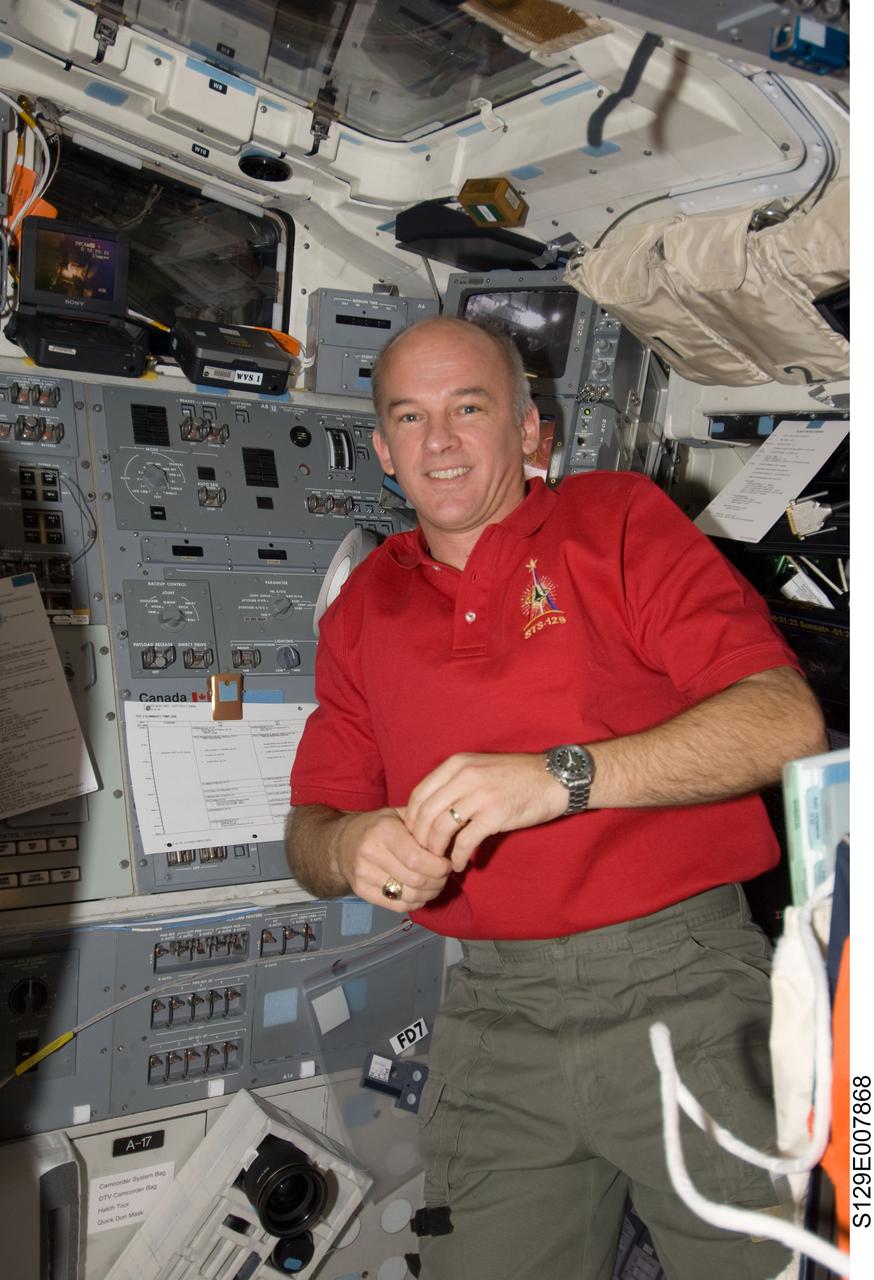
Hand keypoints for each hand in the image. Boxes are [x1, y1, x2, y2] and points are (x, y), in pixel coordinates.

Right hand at [334, 807, 452, 912]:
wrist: (341, 842)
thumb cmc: (378, 826)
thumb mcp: (398, 815)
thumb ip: (423, 825)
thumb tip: (453, 839)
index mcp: (383, 830)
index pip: (417, 858)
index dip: (438, 866)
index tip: (447, 864)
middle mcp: (370, 852)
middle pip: (416, 880)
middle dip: (438, 881)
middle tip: (445, 875)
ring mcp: (363, 874)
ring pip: (409, 896)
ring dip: (430, 893)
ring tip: (435, 884)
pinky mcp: (361, 891)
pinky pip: (399, 906)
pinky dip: (416, 903)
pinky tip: (421, 893)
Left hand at [404, 753, 567, 872]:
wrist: (553, 778)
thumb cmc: (516, 776)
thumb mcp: (479, 768)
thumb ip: (454, 783)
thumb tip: (430, 811)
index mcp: (456, 764)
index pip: (418, 794)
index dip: (412, 820)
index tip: (415, 836)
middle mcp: (464, 776)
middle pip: (425, 814)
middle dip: (420, 839)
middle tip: (424, 855)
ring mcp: (479, 795)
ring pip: (440, 829)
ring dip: (436, 851)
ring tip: (440, 862)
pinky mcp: (494, 815)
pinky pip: (465, 842)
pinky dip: (458, 857)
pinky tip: (461, 864)